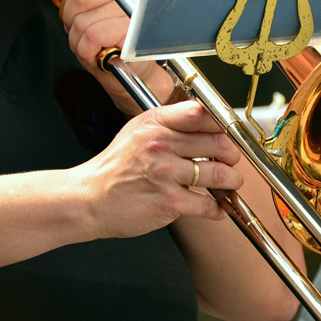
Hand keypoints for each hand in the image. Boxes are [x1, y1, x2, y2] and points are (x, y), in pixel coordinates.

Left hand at [59, 0, 172, 114]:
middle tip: (86, 28)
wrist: (143, 80)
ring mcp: (141, 19)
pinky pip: (92, 39)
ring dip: (79, 41)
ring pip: (84, 22)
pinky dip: (87, 54)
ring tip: (97, 46)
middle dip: (73, 18)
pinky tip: (102, 56)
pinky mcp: (137, 44)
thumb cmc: (121, 40)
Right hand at [69, 101, 242, 238]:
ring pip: (220, 174)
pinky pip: (208, 204)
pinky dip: (218, 208)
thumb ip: (170, 123)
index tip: (230, 133)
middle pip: (219, 143)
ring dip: (232, 180)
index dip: (223, 123)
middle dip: (233, 154)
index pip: (202, 113)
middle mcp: (161, 145)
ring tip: (230, 182)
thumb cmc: (116, 167)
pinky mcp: (169, 202)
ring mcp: (165, 174)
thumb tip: (208, 120)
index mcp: (155, 123)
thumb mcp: (138, 131)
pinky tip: (216, 207)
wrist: (88, 199)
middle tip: (232, 161)